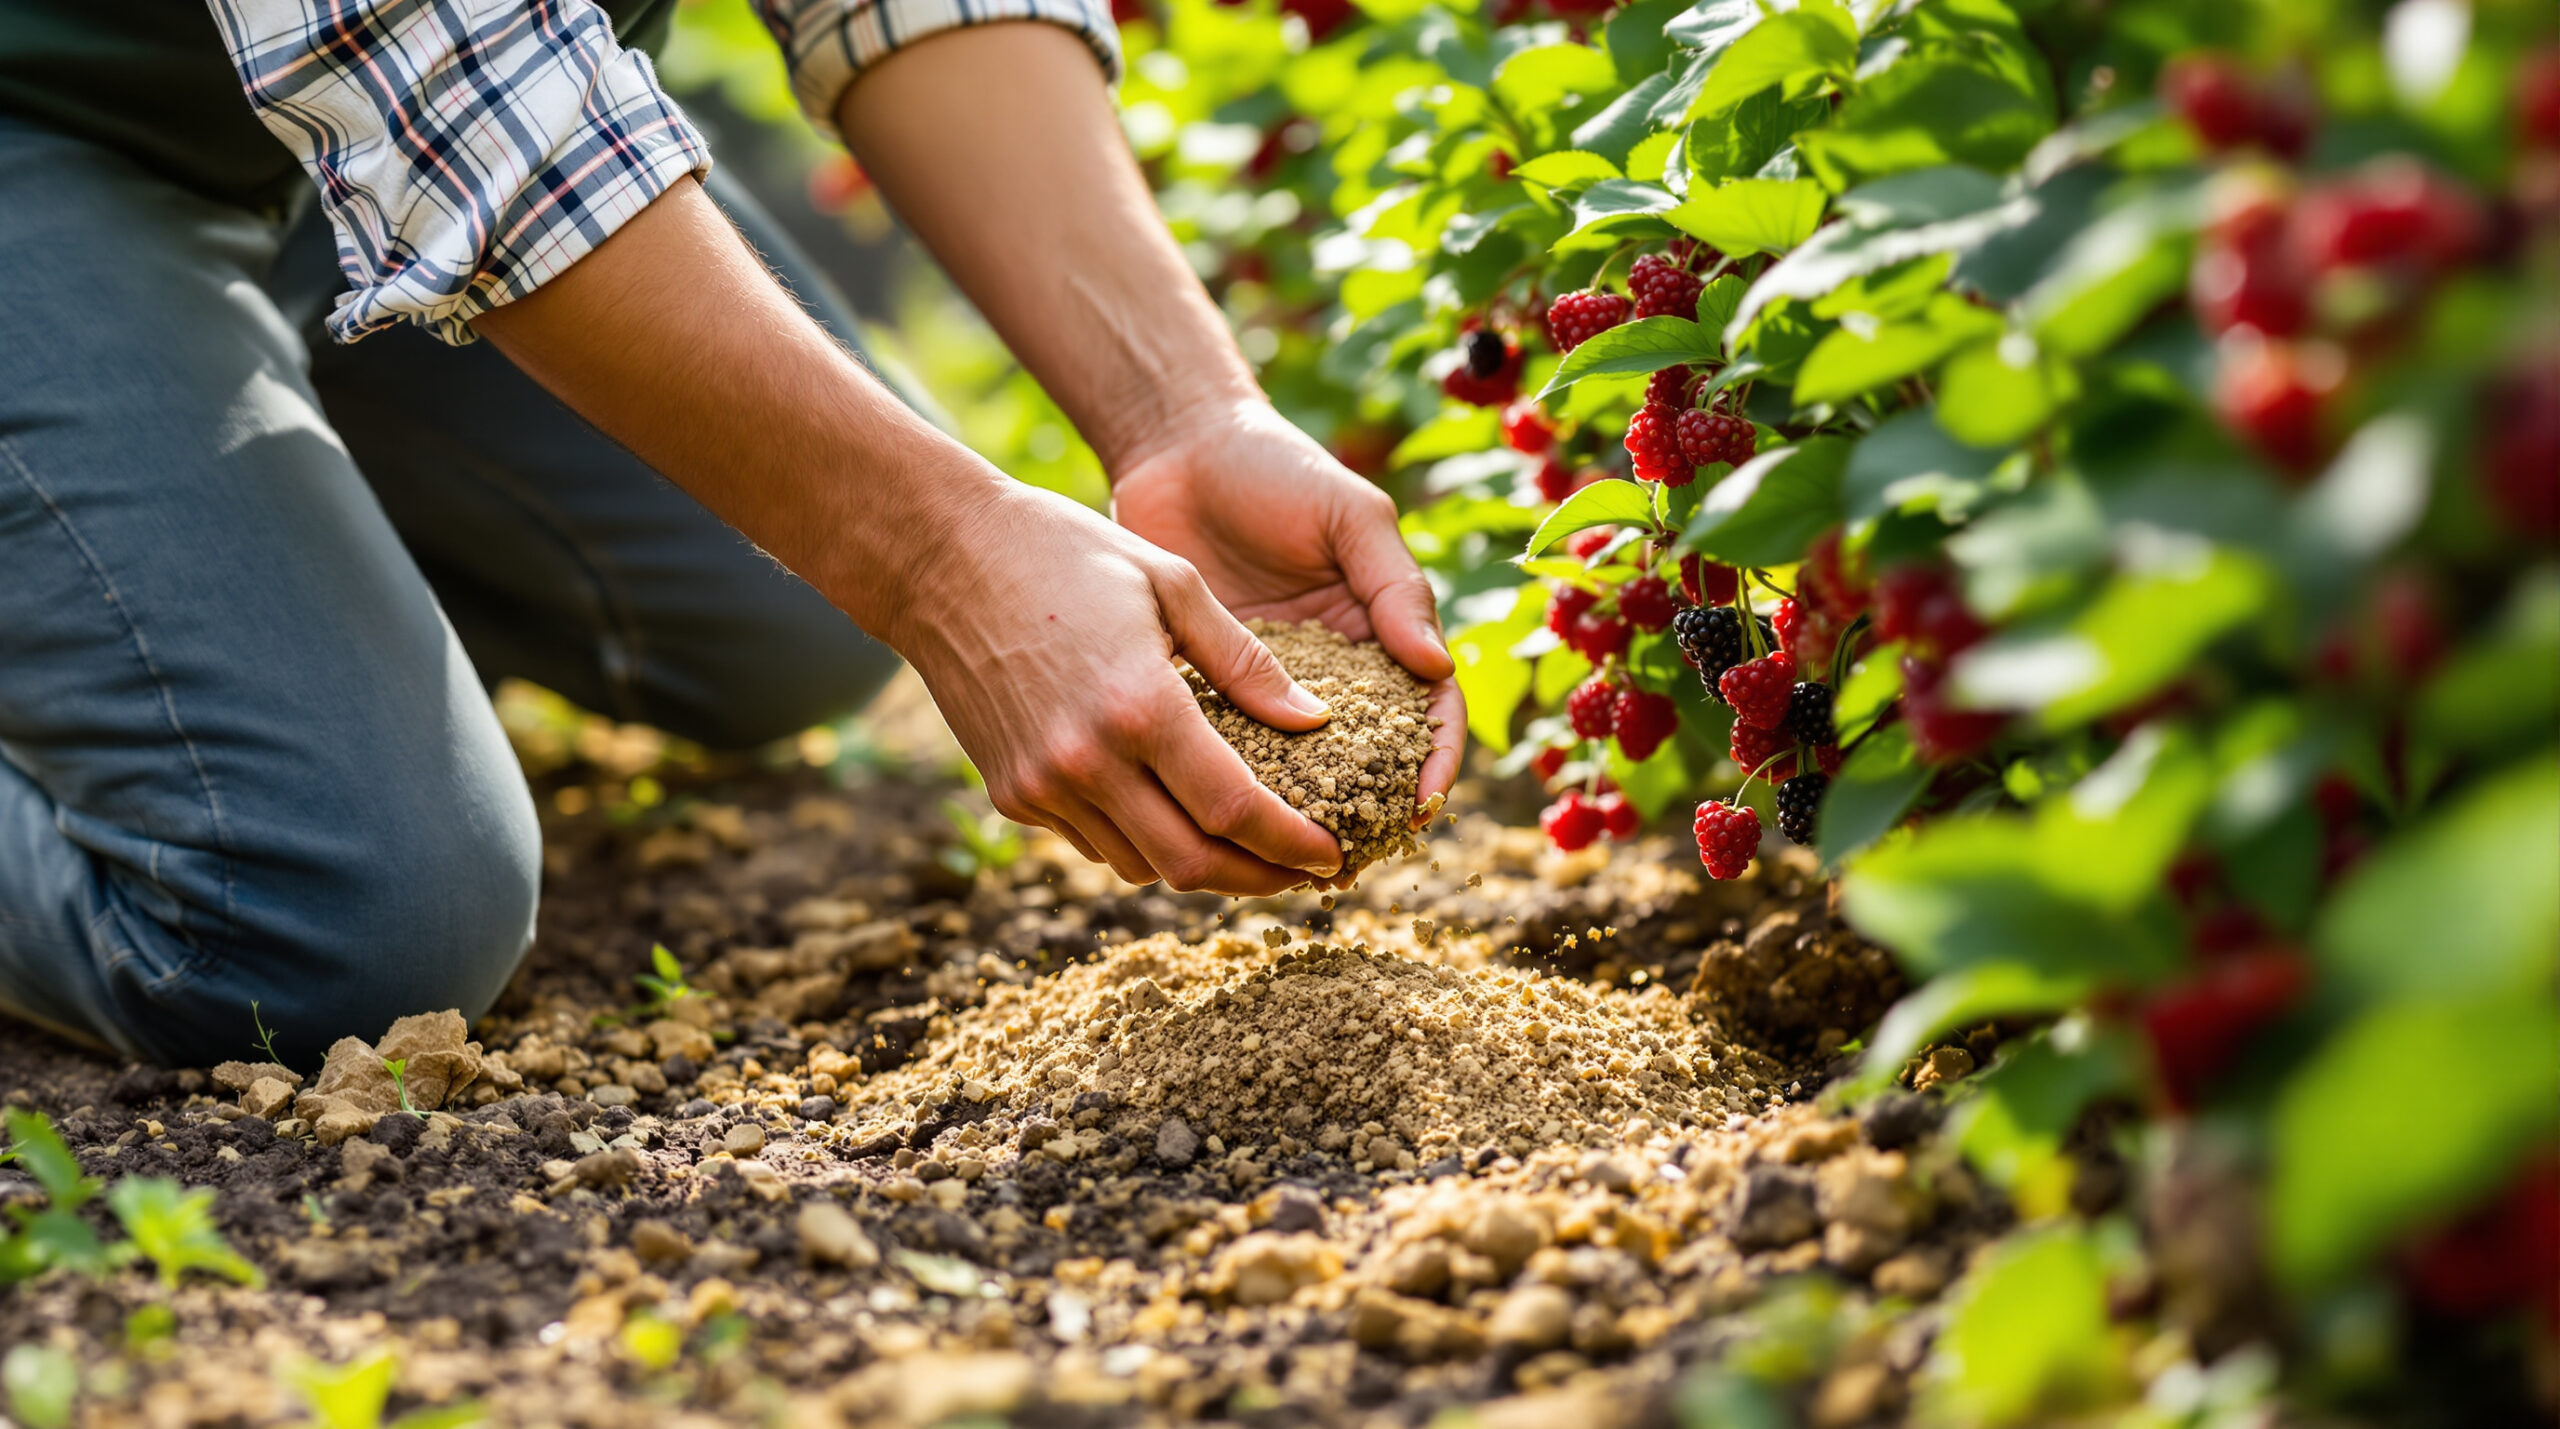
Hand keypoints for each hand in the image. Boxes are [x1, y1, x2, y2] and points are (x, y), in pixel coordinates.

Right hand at [890, 480, 1349, 894]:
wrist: (939, 558)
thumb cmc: (1066, 552)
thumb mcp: (1173, 583)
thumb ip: (1247, 663)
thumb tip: (1316, 721)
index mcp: (1140, 707)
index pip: (1235, 811)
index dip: (1292, 845)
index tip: (1331, 854)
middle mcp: (1087, 762)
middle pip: (1191, 863)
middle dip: (1258, 879)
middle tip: (1303, 874)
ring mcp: (1042, 785)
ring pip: (1142, 865)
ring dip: (1201, 864)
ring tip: (1248, 845)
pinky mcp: (1012, 794)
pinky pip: (1095, 843)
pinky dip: (1144, 841)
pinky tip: (1172, 811)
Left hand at [1111, 402, 1465, 824]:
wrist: (1177, 446)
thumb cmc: (1277, 468)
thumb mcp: (1349, 515)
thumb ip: (1394, 586)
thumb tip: (1437, 669)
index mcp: (1379, 634)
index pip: (1425, 712)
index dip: (1431, 761)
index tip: (1420, 804)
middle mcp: (1330, 671)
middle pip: (1364, 758)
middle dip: (1363, 812)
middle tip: (1348, 858)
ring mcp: (1264, 684)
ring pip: (1292, 768)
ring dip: (1293, 813)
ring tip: (1282, 858)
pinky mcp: (1203, 686)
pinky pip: (1220, 746)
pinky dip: (1224, 783)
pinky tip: (1214, 817)